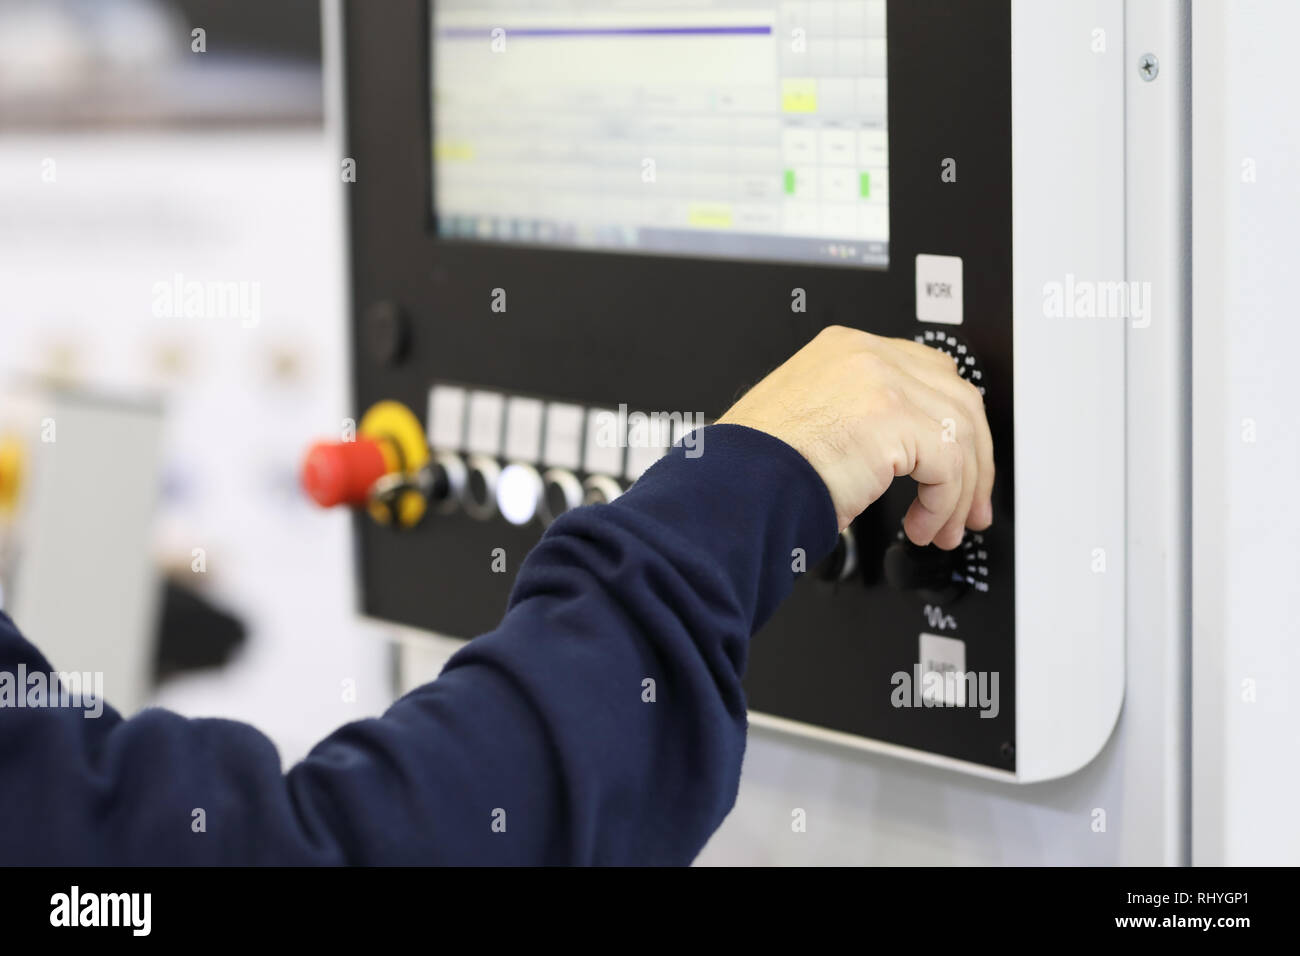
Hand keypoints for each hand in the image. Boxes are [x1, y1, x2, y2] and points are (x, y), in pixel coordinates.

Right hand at [717, 325, 993, 546]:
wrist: (733, 487)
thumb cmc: (758, 468)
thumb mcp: (813, 420)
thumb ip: (863, 417)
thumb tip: (915, 455)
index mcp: (846, 350)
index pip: (928, 372)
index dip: (954, 425)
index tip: (959, 467)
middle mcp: (866, 355)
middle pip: (956, 396)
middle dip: (973, 461)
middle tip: (968, 508)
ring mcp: (881, 380)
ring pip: (962, 432)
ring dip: (959, 491)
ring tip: (940, 528)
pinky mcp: (893, 417)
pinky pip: (949, 464)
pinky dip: (943, 503)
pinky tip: (921, 525)